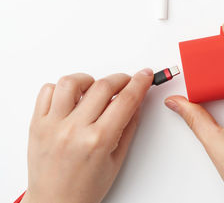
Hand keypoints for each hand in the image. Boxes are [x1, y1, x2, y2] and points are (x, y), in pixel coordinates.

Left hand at [21, 68, 153, 202]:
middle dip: (121, 79)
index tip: (144, 75)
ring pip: (72, 82)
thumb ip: (129, 126)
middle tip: (126, 82)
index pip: (125, 100)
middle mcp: (74, 130)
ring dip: (90, 80)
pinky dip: (63, 89)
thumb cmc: (85, 188)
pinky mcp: (37, 123)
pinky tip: (73, 98)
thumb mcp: (117, 159)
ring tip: (94, 90)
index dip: (139, 83)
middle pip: (103, 86)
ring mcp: (53, 125)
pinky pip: (47, 91)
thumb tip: (137, 101)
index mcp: (98, 141)